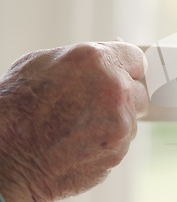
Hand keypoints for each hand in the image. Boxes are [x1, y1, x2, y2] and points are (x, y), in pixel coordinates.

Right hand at [0, 42, 147, 201]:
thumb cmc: (16, 106)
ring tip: (77, 127)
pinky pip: (121, 143)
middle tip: (91, 106)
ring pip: (130, 119)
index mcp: (98, 61)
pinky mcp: (118, 151)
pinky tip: (78, 144)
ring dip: (113, 122)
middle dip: (121, 97)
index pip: (136, 58)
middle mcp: (116, 90)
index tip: (121, 76)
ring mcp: (121, 123)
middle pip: (138, 91)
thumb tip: (116, 46)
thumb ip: (87, 56)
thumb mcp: (42, 63)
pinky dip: (106, 144)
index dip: (126, 68)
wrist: (5, 155)